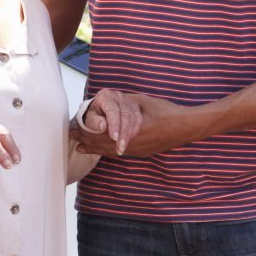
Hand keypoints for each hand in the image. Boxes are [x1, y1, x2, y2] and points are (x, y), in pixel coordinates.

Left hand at [73, 94, 200, 156]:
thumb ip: (124, 106)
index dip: (85, 131)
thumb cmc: (164, 111)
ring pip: (110, 151)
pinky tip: (100, 152)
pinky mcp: (141, 152)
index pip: (99, 133)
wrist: (184, 127)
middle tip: (72, 138)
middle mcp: (128, 144)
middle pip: (101, 144)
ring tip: (80, 148)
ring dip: (94, 149)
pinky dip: (106, 152)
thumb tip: (109, 108)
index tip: (73, 129)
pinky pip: (119, 153)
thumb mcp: (141, 102)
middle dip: (86, 141)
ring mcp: (136, 150)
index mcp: (126, 130)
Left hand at [80, 89, 142, 154]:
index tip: (114, 139)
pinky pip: (138, 121)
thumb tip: (103, 126)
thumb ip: (94, 122)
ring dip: (129, 135)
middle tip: (119, 148)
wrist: (100, 109)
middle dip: (123, 134)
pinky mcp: (135, 108)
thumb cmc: (94, 115)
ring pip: (134, 119)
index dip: (114, 125)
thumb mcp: (89, 118)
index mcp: (105, 96)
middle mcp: (118, 97)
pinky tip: (127, 141)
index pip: (112, 111)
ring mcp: (128, 102)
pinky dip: (134, 132)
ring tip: (122, 148)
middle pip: (125, 115)